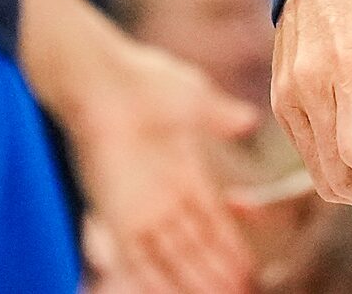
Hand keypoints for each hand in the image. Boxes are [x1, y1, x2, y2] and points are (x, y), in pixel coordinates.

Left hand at [60, 36, 261, 293]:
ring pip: (172, 257)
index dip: (231, 246)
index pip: (212, 220)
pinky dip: (151, 279)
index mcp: (184, 171)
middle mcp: (163, 196)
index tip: (249, 268)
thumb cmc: (146, 81)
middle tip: (242, 293)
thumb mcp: (195, 98)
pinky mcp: (116, 214)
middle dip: (217, 272)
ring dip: (193, 280)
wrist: (101, 79)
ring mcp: (139, 207)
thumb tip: (249, 121)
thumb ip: (220, 116)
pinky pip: (136, 258)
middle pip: (195, 246)